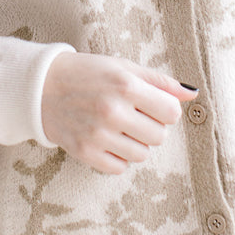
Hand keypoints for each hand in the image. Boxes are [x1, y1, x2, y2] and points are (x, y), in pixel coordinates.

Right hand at [41, 52, 197, 174]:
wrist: (42, 87)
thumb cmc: (88, 73)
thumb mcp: (124, 67)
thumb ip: (159, 81)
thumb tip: (192, 94)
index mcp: (126, 86)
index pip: (171, 113)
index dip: (165, 110)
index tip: (153, 105)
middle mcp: (113, 111)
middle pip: (159, 136)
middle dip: (151, 126)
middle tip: (132, 114)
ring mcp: (98, 135)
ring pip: (142, 155)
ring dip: (135, 143)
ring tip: (118, 127)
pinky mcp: (85, 153)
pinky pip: (120, 168)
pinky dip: (118, 157)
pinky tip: (107, 139)